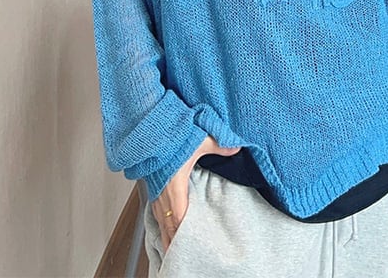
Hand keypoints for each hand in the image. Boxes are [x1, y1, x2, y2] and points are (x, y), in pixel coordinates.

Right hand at [150, 135, 240, 252]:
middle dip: (174, 242)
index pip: (178, 220)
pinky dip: (161, 223)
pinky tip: (165, 226)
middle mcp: (162, 194)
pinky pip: (156, 212)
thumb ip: (218, 146)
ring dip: (167, 235)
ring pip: (160, 221)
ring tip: (172, 250)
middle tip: (181, 258)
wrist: (150, 130)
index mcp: (174, 187)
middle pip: (168, 226)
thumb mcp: (198, 140)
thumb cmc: (169, 136)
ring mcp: (155, 192)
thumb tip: (236, 148)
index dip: (182, 236)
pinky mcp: (152, 188)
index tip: (188, 249)